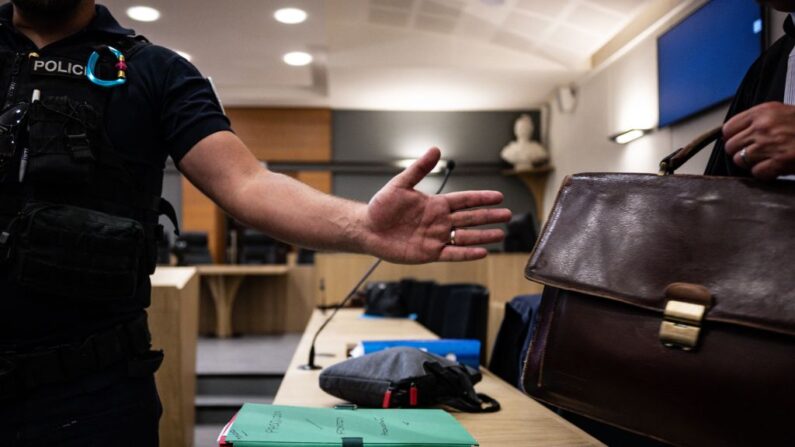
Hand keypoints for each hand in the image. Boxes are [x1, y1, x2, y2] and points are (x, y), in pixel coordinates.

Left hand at [363, 148, 510, 262]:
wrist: (367, 228)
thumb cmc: (381, 207)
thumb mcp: (400, 184)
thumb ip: (419, 169)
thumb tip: (435, 149)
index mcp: (436, 204)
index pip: (465, 200)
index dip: (482, 198)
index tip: (499, 197)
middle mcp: (439, 221)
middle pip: (470, 218)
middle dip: (489, 216)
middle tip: (508, 215)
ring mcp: (436, 237)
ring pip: (466, 237)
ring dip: (483, 236)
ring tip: (501, 235)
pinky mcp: (429, 253)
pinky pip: (453, 253)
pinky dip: (467, 253)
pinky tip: (482, 252)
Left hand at [723, 102, 794, 179]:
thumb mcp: (781, 113)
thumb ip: (757, 120)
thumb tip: (732, 134)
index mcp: (762, 112)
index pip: (728, 129)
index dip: (732, 138)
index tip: (740, 142)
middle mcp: (763, 126)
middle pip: (731, 146)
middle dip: (740, 152)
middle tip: (756, 153)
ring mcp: (770, 144)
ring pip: (740, 160)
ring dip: (751, 164)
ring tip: (766, 159)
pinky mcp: (780, 161)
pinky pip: (756, 172)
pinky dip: (764, 173)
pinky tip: (775, 167)